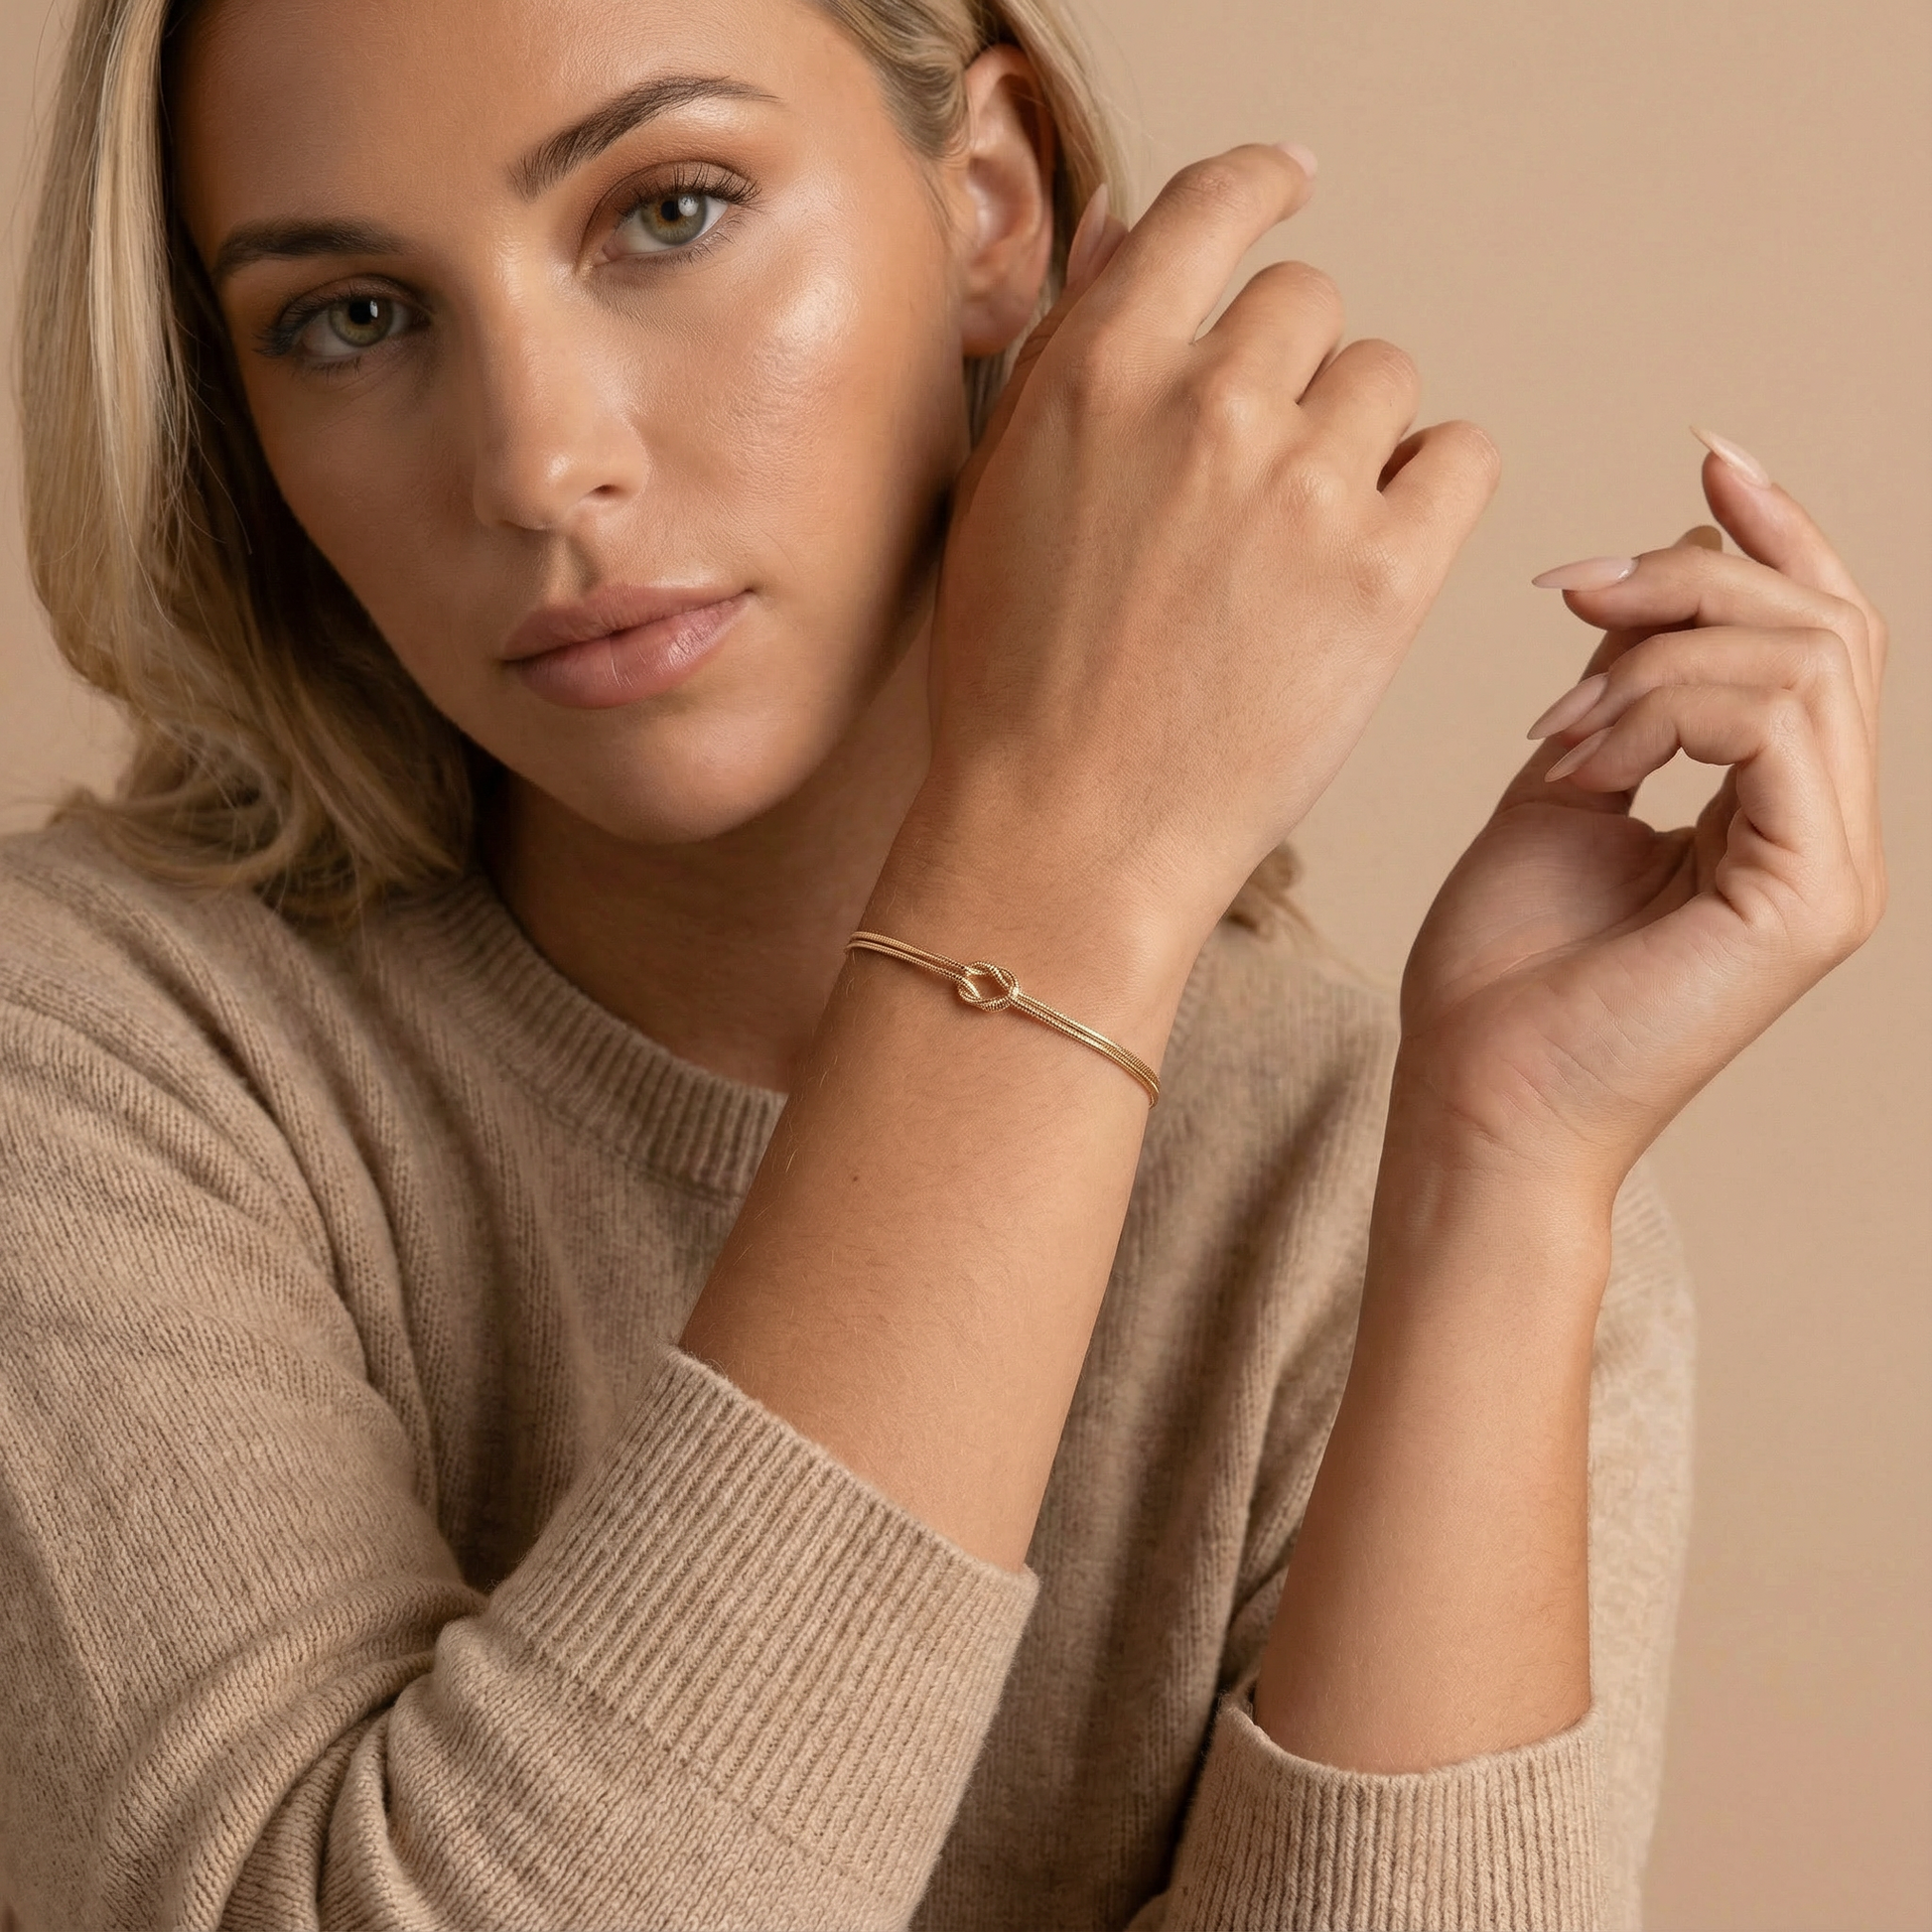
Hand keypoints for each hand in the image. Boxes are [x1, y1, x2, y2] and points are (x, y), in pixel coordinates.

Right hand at [915, 145, 1500, 962]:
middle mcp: (1206, 404)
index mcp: (1100, 372)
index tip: (1288, 188)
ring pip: (1387, 379)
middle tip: (1250, 481)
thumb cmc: (1016, 688)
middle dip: (1288, 373)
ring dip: (1356, 438)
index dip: (1261, 189)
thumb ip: (1070, 358)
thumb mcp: (1000, 497)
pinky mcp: (1387, 574)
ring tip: (1295, 545)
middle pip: (1309, 303)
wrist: (1065, 836)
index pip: (1211, 206)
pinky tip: (1376, 550)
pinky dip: (1431, 488)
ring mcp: (1303, 487)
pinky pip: (1463, 457)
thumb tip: (1125, 241)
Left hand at [1398, 440, 1886, 1201]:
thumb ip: (1621, 694)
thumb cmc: (1498, 972)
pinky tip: (1579, 760)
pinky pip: (1770, 717)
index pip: (1820, 636)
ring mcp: (1833, 868)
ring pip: (1804, 656)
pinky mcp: (1810, 897)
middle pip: (1823, 624)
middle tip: (1572, 591)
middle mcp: (1825, 834)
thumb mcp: (1560, 788)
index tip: (1704, 455)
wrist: (1472, 1095)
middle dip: (1691, 575)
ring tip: (1555, 730)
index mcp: (1777, 812)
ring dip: (1653, 655)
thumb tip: (1641, 586)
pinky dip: (1658, 707)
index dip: (1775, 534)